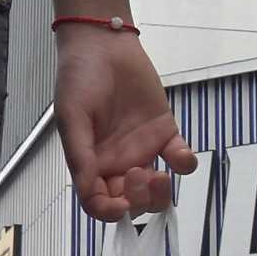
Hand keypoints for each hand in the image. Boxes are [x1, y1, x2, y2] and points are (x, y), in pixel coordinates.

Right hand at [54, 27, 196, 221]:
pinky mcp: (164, 132)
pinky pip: (179, 158)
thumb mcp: (71, 117)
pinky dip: (185, 163)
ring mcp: (142, 149)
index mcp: (91, 163)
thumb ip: (80, 156)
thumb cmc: (79, 78)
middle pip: (131, 202)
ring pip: (157, 189)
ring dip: (161, 192)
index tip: (120, 205)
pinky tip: (180, 155)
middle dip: (139, 200)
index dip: (109, 212)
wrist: (103, 44)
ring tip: (161, 173)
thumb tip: (89, 192)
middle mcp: (117, 162)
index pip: (99, 202)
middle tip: (141, 174)